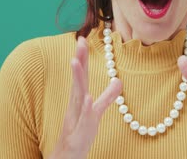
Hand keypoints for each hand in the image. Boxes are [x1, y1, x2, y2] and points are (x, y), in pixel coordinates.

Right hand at [48, 37, 122, 158]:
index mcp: (79, 98)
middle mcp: (75, 105)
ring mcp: (76, 117)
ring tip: (76, 61)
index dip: (82, 57)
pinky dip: (86, 107)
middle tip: (79, 41)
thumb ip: (107, 97)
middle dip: (79, 60)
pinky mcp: (79, 132)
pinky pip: (84, 118)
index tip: (82, 38)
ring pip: (77, 95)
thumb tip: (119, 81)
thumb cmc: (80, 132)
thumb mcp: (96, 112)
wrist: (68, 155)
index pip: (81, 74)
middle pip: (78, 79)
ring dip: (77, 78)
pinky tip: (88, 97)